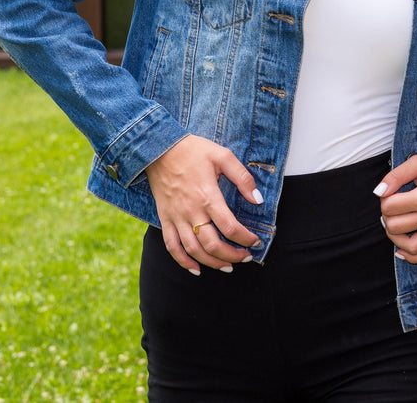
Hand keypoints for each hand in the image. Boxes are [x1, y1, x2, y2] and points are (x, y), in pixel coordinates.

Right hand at [146, 134, 262, 274]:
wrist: (159, 148)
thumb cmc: (193, 150)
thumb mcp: (223, 155)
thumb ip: (242, 178)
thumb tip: (257, 199)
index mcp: (208, 196)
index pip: (230, 227)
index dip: (246, 239)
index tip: (255, 241)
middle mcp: (191, 211)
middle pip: (212, 245)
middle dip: (232, 256)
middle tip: (245, 257)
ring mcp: (176, 217)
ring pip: (194, 250)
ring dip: (212, 263)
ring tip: (227, 267)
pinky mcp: (164, 218)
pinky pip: (171, 246)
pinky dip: (183, 261)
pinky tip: (196, 268)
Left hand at [375, 152, 416, 263]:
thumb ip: (396, 176)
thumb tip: (378, 192)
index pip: (389, 206)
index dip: (384, 198)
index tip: (390, 192)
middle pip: (395, 226)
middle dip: (387, 216)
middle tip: (393, 206)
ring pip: (410, 246)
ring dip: (395, 237)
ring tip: (395, 224)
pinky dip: (413, 257)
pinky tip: (401, 250)